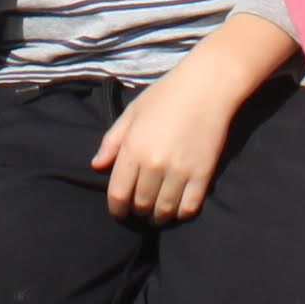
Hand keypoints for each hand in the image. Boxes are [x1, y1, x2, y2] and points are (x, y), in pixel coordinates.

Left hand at [95, 64, 245, 222]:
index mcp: (133, 149)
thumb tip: (96, 165)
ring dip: (158, 217)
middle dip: (138, 211)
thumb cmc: (166, 95)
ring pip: (164, 211)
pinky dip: (181, 214)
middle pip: (141, 205)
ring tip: (158, 213)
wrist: (208, 86)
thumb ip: (112, 141)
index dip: (117, 209)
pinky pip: (189, 208)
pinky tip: (178, 209)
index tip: (120, 211)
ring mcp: (179, 172)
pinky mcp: (202, 175)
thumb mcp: (132, 112)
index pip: (118, 194)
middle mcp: (154, 165)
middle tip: (140, 209)